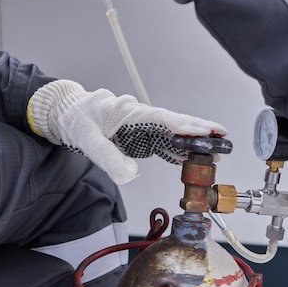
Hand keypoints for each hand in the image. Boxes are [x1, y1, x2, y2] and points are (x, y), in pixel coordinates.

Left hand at [27, 80, 226, 183]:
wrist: (65, 114)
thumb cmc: (76, 121)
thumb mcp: (87, 140)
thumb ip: (108, 158)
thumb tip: (131, 173)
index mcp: (129, 113)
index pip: (163, 118)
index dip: (186, 125)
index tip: (205, 130)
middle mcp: (140, 117)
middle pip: (174, 122)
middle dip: (198, 130)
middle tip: (222, 137)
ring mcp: (141, 126)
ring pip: (172, 132)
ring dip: (192, 141)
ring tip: (214, 150)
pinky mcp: (138, 135)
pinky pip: (162, 142)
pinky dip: (176, 150)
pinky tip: (187, 159)